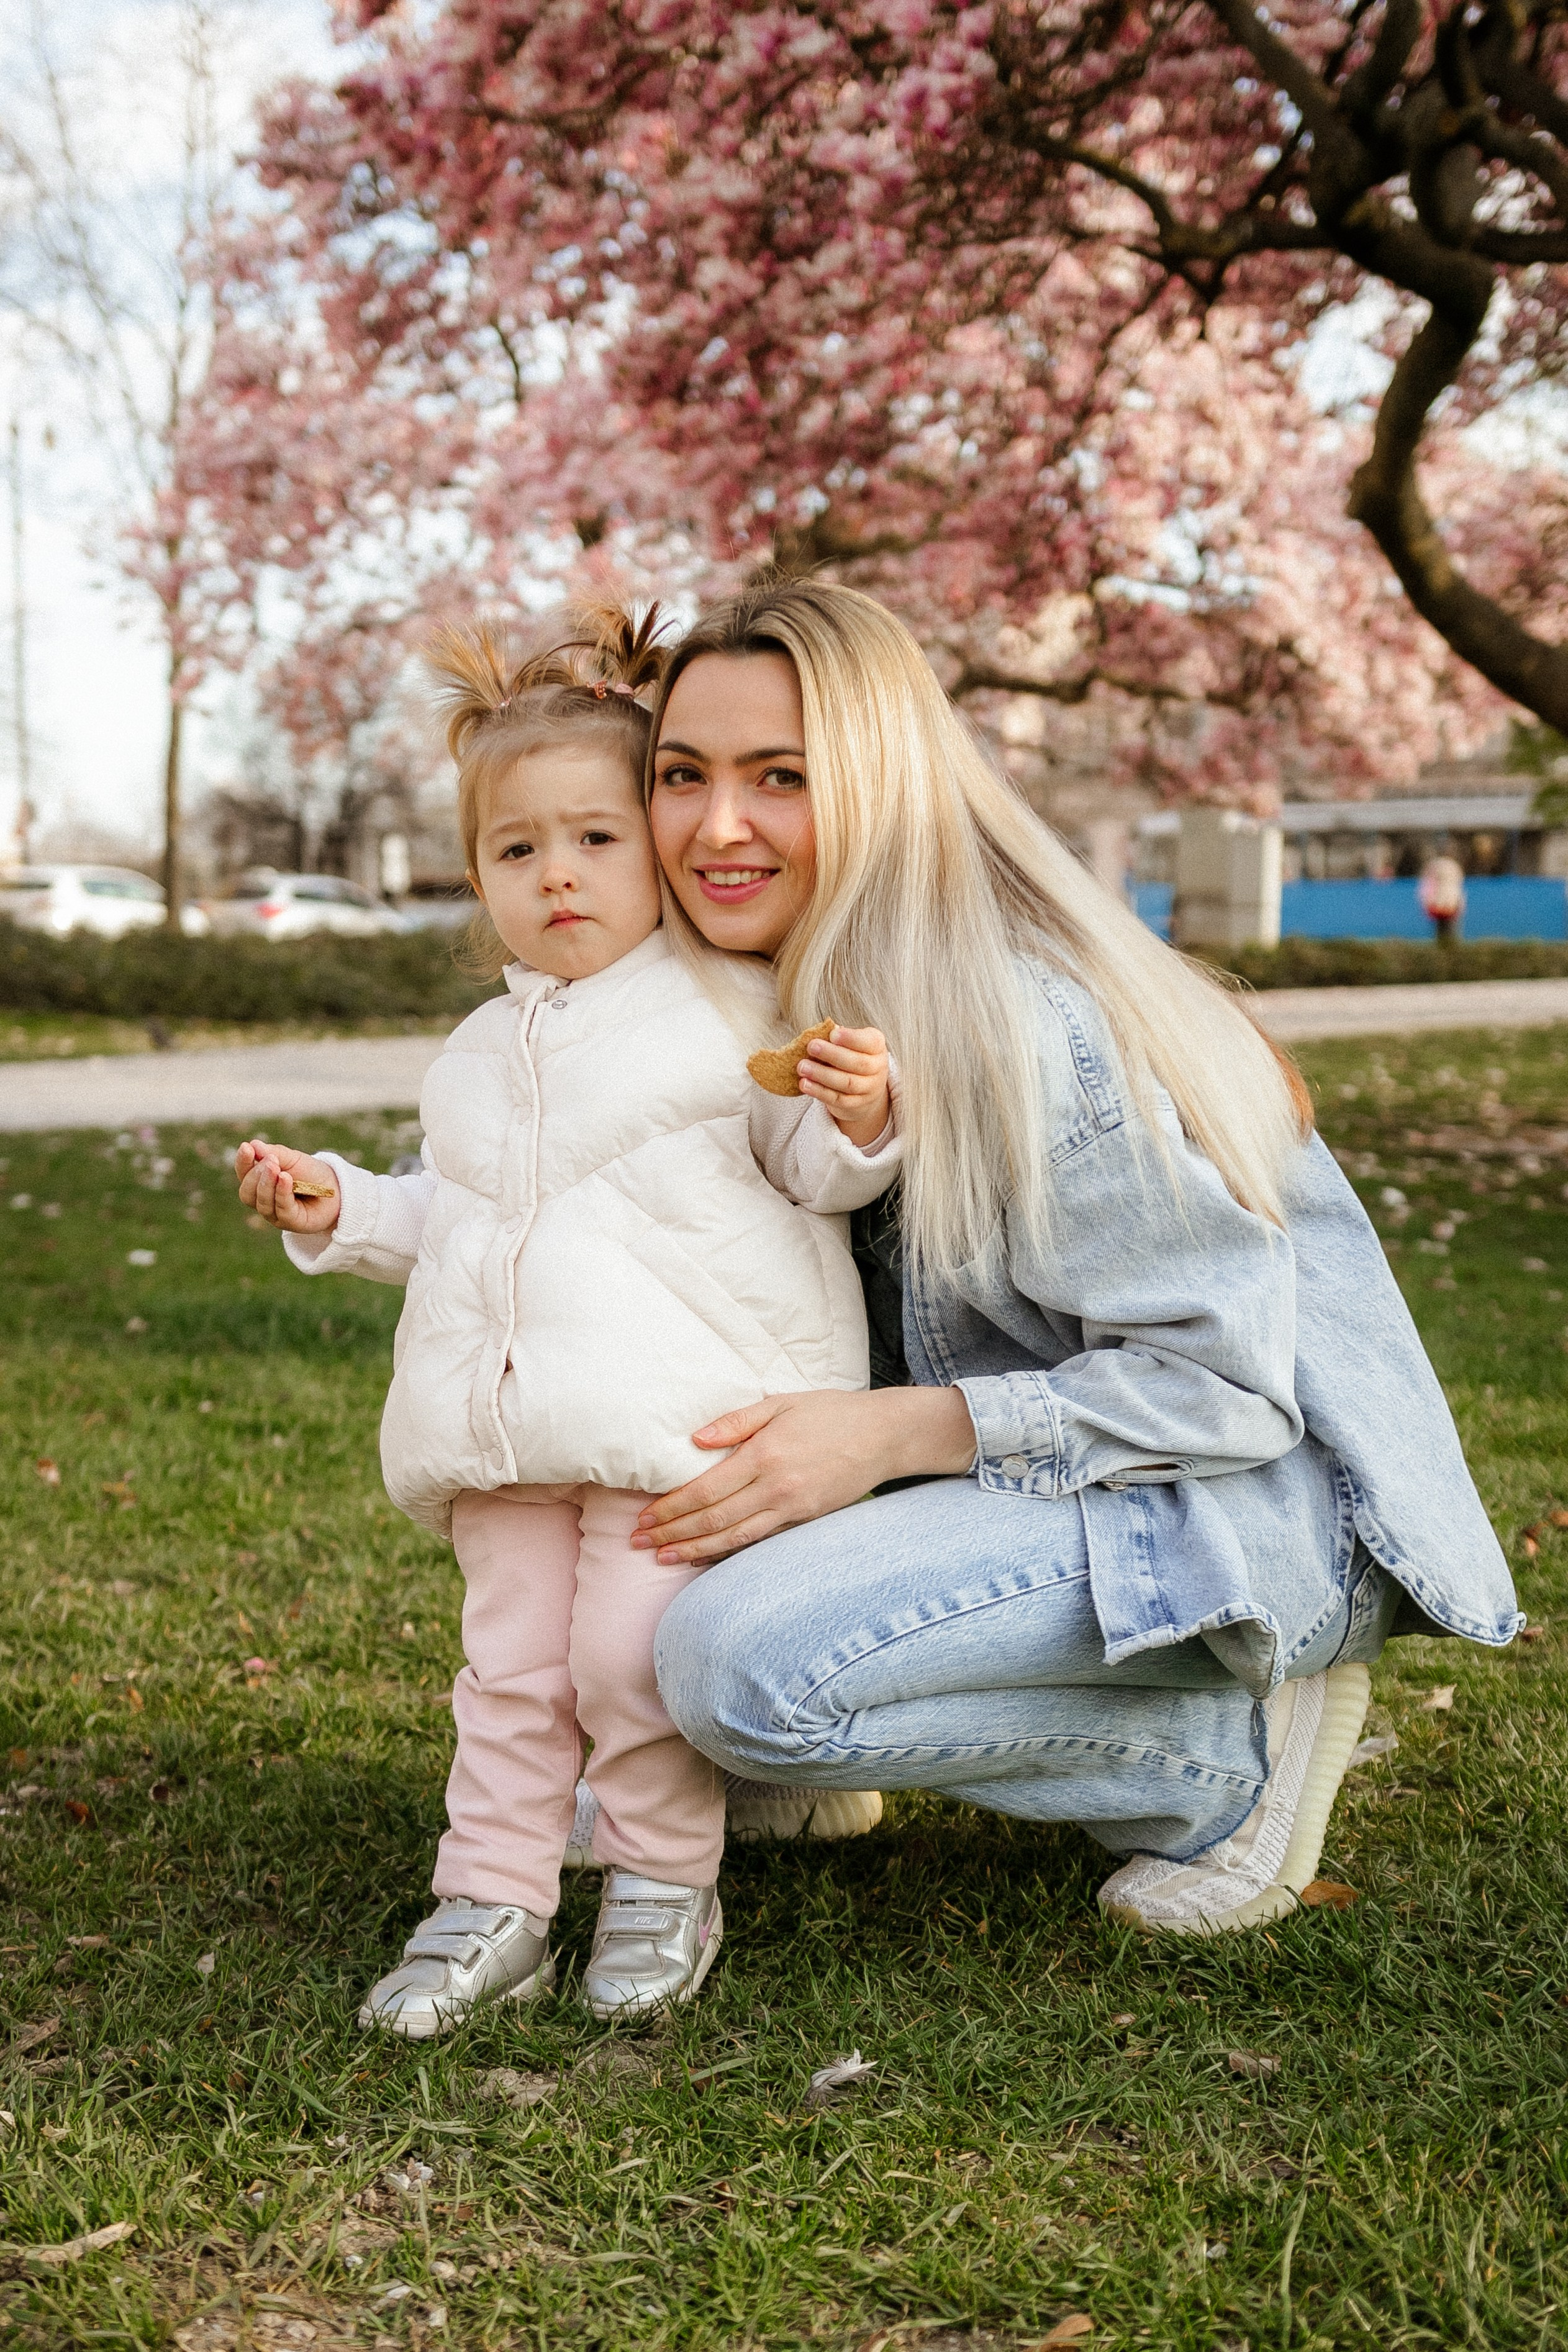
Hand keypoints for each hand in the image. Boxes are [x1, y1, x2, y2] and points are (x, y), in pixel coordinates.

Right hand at [234, 1138, 340, 1233]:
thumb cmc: (311, 1173)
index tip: (246, 1147)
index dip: (243, 1162)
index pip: (244, 1174)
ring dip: (267, 1183)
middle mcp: (263, 1200)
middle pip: (247, 1192)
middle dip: (257, 1174)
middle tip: (270, 1160)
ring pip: (262, 1202)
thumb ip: (275, 1153)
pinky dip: (282, 1192)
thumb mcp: (294, 1159)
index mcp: (259, 1183)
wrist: (337, 1189)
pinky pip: (282, 1209)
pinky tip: (286, 1179)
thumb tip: (254, 1144)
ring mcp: (275, 1214)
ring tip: (276, 1168)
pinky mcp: (291, 1223)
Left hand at [631, 1386, 976, 1564]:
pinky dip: (729, 1552)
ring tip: (663, 1558)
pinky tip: (707, 1557)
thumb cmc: (830, 1412)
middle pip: (713, 1519)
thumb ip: (735, 1422)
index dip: (671, 1507)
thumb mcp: (781, 1403)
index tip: (645, 1517)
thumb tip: (694, 1440)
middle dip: (672, 1532)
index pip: (705, 1490)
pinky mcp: (805, 1520)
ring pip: (733, 1538)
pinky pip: (759, 1541)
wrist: (884, 1435)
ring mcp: (792, 1508)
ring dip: (694, 1550)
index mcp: (763, 1455)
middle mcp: (775, 1487)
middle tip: (638, 1543)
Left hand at [797, 1024, 890, 1147]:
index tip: (833, 1034)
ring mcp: (869, 1089)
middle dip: (832, 1055)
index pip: (869, 1042)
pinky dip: (819, 1091)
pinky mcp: (856, 1105)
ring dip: (822, 1075)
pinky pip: (837, 1099)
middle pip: (858, 1063)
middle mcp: (878, 1068)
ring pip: (847, 1083)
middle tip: (811, 1046)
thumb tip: (819, 1034)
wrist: (865, 1088)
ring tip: (802, 1067)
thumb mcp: (852, 1044)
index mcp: (877, 1047)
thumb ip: (838, 1039)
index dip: (851, 1038)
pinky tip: (804, 1084)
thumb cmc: (852, 1056)